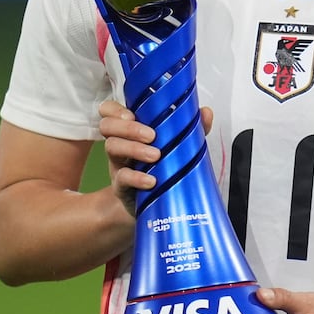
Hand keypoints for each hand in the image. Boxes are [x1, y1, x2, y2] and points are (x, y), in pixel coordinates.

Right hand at [97, 100, 212, 215]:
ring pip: (111, 147)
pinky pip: (121, 178)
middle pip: (107, 126)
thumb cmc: (164, 167)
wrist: (157, 203)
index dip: (116, 109)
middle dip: (128, 128)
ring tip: (155, 156)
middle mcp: (121, 143)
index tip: (132, 114)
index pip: (109, 110)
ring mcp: (118, 164)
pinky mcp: (121, 186)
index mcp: (131, 129)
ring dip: (134, 148)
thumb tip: (205, 112)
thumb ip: (192, 128)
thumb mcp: (179, 145)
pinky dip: (136, 177)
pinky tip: (151, 180)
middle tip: (151, 136)